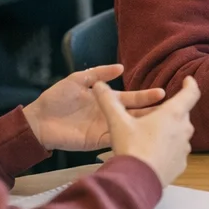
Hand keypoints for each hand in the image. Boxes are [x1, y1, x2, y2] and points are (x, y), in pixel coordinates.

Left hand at [22, 64, 165, 151]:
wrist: (38, 120)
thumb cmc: (56, 98)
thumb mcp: (77, 80)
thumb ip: (98, 74)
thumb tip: (121, 68)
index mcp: (107, 99)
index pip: (132, 98)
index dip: (146, 96)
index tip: (162, 93)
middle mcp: (110, 114)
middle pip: (135, 113)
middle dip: (151, 112)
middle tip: (170, 110)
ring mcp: (105, 128)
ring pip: (129, 127)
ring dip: (143, 126)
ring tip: (160, 125)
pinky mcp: (97, 141)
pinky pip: (116, 138)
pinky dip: (128, 138)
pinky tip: (141, 138)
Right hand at [91, 77, 201, 186]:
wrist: (137, 182)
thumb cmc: (131, 147)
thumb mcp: (118, 123)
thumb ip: (109, 103)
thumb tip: (98, 86)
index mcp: (173, 114)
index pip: (191, 93)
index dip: (191, 84)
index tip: (187, 80)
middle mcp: (184, 129)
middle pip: (182, 114)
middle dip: (171, 112)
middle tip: (154, 113)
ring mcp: (185, 149)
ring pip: (179, 134)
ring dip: (169, 131)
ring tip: (150, 135)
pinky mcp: (181, 164)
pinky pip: (176, 152)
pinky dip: (167, 149)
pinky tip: (152, 154)